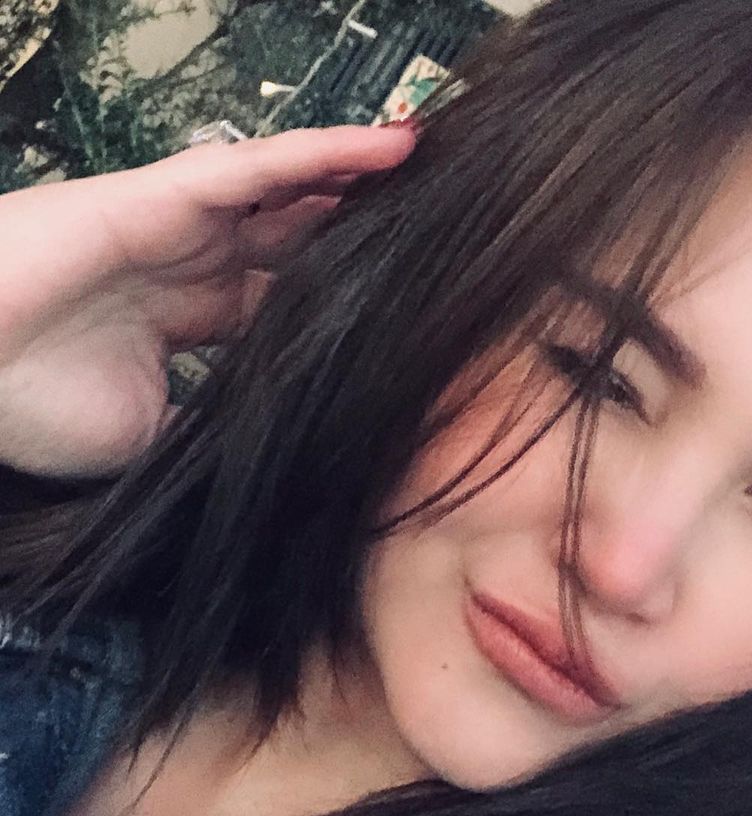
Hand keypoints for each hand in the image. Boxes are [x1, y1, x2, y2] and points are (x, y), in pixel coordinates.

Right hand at [0, 123, 416, 477]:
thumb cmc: (34, 406)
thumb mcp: (152, 438)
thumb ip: (214, 429)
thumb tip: (274, 460)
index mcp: (190, 323)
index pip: (285, 307)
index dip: (346, 305)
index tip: (415, 313)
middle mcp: (192, 267)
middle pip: (298, 243)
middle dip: (362, 238)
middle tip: (441, 232)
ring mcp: (178, 225)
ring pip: (289, 196)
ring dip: (360, 183)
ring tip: (435, 172)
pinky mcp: (160, 195)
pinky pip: (256, 169)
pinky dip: (323, 155)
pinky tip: (388, 149)